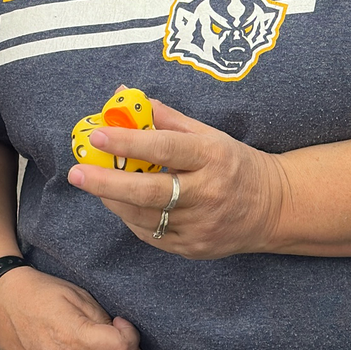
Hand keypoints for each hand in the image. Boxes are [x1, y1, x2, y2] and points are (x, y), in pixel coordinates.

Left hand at [65, 101, 288, 260]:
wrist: (274, 208)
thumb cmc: (236, 164)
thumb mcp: (211, 135)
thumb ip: (170, 120)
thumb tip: (130, 100)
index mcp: (212, 157)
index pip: (164, 148)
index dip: (128, 142)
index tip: (98, 135)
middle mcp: (207, 193)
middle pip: (149, 191)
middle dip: (107, 182)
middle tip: (76, 173)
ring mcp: (201, 226)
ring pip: (145, 216)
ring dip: (113, 200)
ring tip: (93, 184)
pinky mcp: (195, 248)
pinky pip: (153, 236)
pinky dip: (131, 219)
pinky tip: (121, 204)